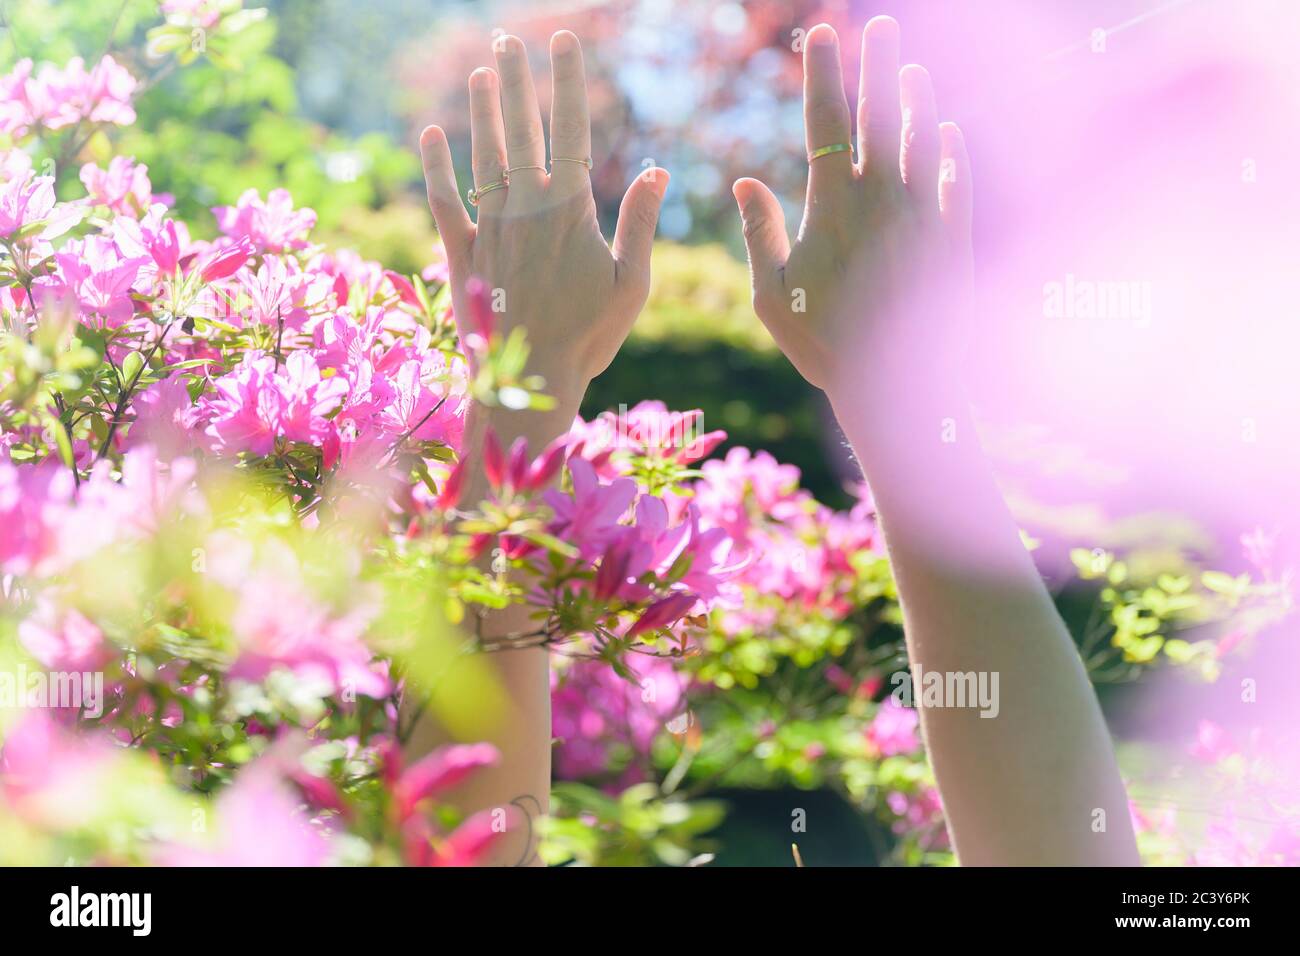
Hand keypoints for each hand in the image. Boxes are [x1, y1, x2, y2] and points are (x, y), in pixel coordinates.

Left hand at [418, 30, 668, 411]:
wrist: (531, 381)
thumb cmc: (590, 336)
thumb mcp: (631, 283)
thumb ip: (640, 222)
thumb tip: (657, 169)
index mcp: (570, 211)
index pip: (570, 130)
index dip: (567, 82)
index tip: (564, 41)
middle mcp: (526, 209)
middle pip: (522, 132)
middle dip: (519, 81)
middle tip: (510, 40)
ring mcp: (490, 229)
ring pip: (484, 156)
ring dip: (482, 112)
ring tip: (481, 72)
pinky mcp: (462, 253)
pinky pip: (444, 202)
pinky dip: (437, 167)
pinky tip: (431, 134)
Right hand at [732, 17, 971, 394]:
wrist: (897, 386)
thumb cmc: (824, 344)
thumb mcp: (772, 294)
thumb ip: (759, 234)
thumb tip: (745, 182)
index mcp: (832, 205)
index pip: (826, 122)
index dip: (822, 74)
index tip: (819, 35)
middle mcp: (882, 198)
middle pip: (879, 114)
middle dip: (877, 63)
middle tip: (880, 24)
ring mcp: (923, 214)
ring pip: (922, 138)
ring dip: (917, 98)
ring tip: (914, 67)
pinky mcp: (954, 238)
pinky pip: (956, 181)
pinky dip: (953, 152)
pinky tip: (950, 131)